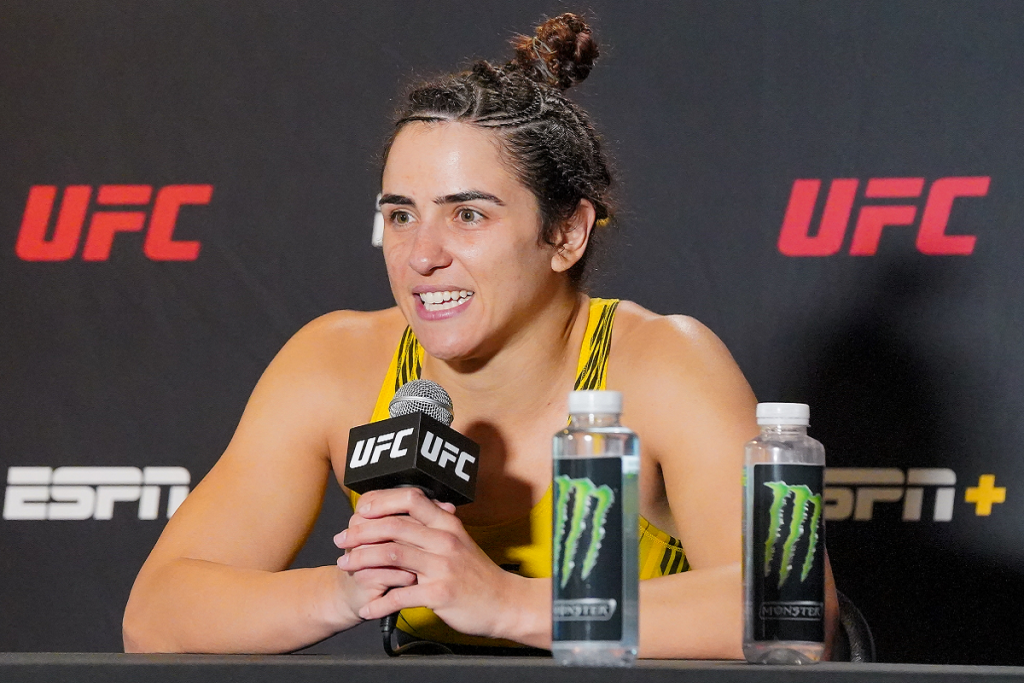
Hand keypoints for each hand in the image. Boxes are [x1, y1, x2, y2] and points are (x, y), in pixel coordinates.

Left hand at [334, 488, 520, 639]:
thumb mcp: (461, 540)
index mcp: (447, 523)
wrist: (505, 603)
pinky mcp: (440, 594)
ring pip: (391, 556)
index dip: (381, 501)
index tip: (360, 510)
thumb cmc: (479, 574)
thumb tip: (412, 506)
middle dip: (360, 532)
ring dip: (361, 561)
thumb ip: (437, 524)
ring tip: (345, 566)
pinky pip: (400, 596)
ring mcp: (443, 567)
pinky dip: (379, 604)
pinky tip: (368, 609)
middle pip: (393, 526)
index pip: (410, 498)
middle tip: (342, 540)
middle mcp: (444, 540)